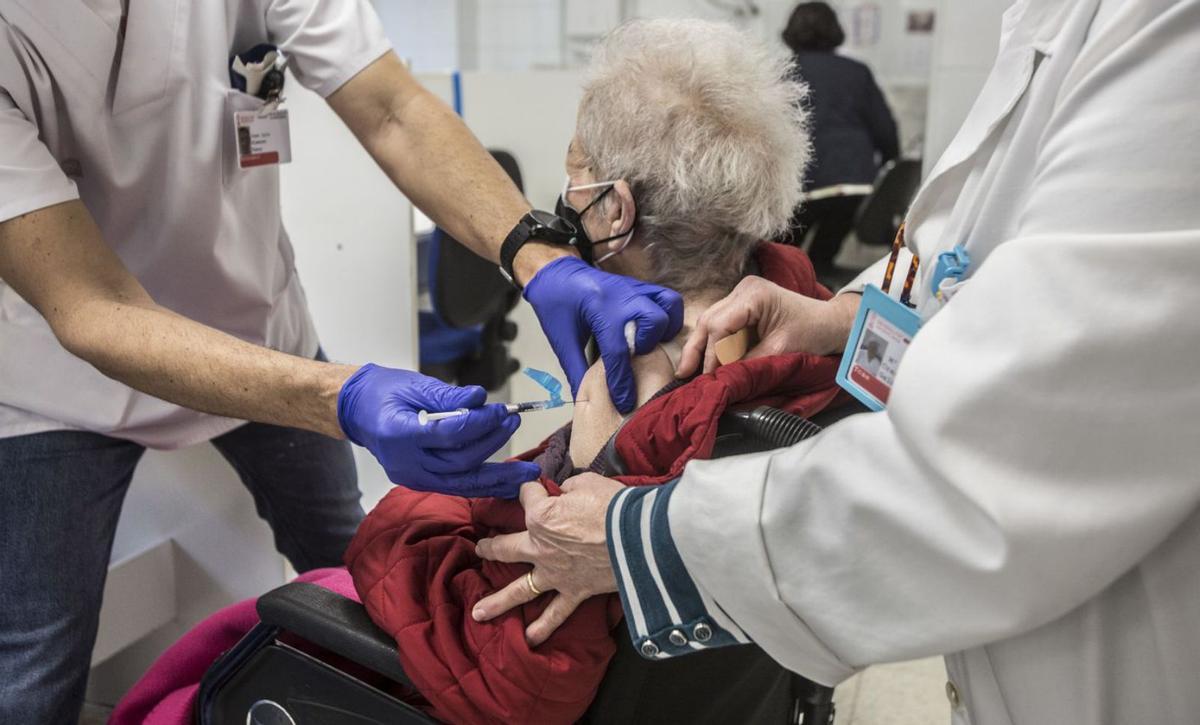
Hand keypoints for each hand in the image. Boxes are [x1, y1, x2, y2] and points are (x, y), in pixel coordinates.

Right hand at [337, 364, 538, 497]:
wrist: (359, 412)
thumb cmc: (384, 393)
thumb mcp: (413, 384)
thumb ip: (447, 396)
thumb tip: (479, 398)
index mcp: (398, 434)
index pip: (448, 434)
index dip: (480, 423)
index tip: (502, 410)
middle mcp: (405, 463)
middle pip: (459, 461)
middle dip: (492, 442)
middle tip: (513, 421)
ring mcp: (412, 477)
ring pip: (462, 482)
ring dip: (497, 476)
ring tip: (527, 472)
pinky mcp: (421, 483)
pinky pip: (457, 487)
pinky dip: (484, 486)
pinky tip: (507, 483)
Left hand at [473, 473, 624, 645]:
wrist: (639, 538)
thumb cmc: (613, 506)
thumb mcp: (587, 483)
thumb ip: (569, 489)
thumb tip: (567, 493)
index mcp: (541, 516)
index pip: (528, 497)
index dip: (532, 489)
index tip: (539, 486)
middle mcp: (540, 547)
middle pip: (506, 546)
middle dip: (491, 547)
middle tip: (480, 549)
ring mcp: (555, 573)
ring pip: (520, 589)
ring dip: (498, 601)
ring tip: (478, 612)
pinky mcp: (575, 591)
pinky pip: (556, 613)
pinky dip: (543, 627)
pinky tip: (529, 639)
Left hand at [524, 257, 682, 413]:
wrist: (555, 273)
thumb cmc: (555, 305)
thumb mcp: (561, 340)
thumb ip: (576, 370)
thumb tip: (585, 402)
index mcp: (599, 309)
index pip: (618, 351)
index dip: (622, 382)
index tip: (625, 402)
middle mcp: (621, 296)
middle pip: (654, 321)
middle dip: (648, 345)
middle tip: (634, 355)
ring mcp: (634, 288)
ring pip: (669, 306)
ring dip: (664, 328)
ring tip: (649, 342)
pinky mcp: (641, 286)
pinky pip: (667, 299)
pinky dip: (668, 316)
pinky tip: (653, 330)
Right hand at [676, 277, 861, 376]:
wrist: (831, 323)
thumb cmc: (813, 332)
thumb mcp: (781, 350)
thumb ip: (749, 362)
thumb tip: (723, 378)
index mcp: (754, 294)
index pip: (720, 325)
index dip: (711, 353)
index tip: (709, 377)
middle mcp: (743, 289)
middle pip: (708, 320)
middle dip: (696, 349)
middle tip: (683, 375)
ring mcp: (741, 295)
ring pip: (709, 322)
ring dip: (701, 347)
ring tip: (687, 371)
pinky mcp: (742, 306)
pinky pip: (720, 325)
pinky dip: (712, 344)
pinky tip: (704, 361)